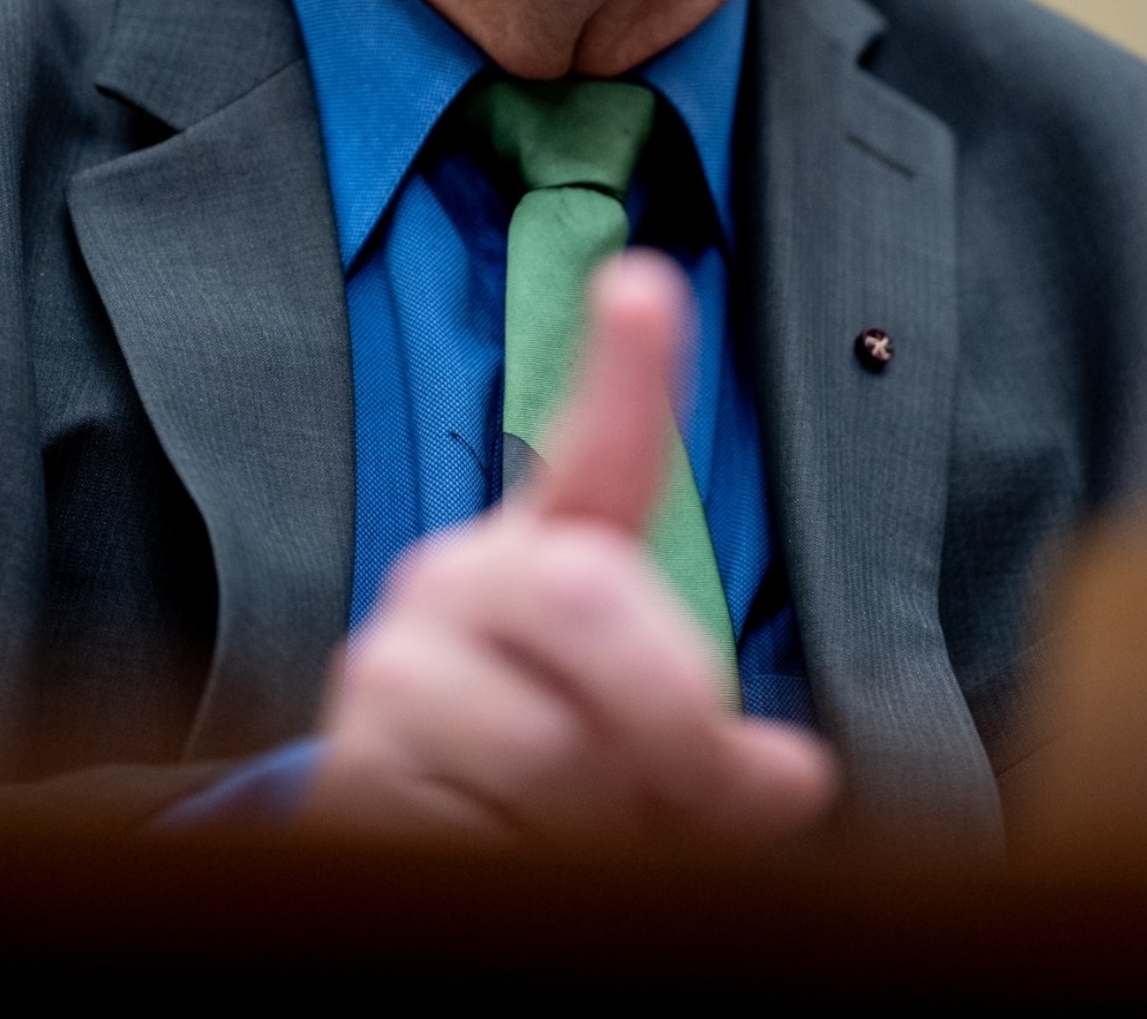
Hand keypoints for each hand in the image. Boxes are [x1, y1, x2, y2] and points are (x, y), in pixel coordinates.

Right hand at [296, 252, 838, 843]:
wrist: (414, 856)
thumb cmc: (564, 791)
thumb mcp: (668, 769)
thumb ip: (730, 757)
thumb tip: (793, 778)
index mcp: (555, 557)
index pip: (602, 451)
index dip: (627, 369)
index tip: (645, 283)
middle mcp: (462, 580)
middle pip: (590, 593)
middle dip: (667, 717)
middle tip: (677, 793)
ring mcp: (396, 663)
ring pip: (548, 743)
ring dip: (592, 823)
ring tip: (565, 832)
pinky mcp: (353, 758)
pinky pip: (476, 820)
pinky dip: (518, 862)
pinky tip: (495, 850)